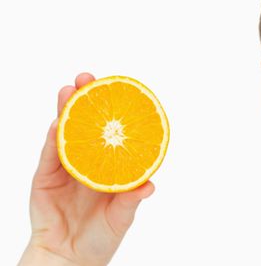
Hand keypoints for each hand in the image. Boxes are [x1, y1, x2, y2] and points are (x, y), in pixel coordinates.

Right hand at [19, 73, 154, 265]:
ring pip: (66, 132)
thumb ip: (132, 200)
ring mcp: (65, 167)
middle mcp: (88, 160)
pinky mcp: (45, 177)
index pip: (111, 132)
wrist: (70, 259)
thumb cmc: (100, 237)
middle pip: (86, 124)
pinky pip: (50, 155)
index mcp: (109, 165)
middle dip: (87, 99)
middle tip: (87, 78)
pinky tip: (57, 122)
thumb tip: (150, 185)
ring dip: (66, 110)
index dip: (113, 111)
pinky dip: (53, 139)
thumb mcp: (121, 217)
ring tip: (68, 90)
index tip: (120, 89)